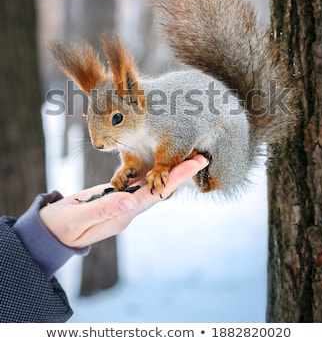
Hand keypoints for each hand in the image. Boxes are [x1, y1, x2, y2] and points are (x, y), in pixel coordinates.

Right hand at [39, 155, 207, 248]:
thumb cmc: (62, 226)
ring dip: (170, 172)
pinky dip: (150, 172)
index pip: (156, 194)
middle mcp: (129, 209)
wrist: (52, 234)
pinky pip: (138, 184)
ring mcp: (123, 204)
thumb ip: (103, 209)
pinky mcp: (116, 197)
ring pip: (152, 185)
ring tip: (186, 156)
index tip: (194, 164)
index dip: (176, 178)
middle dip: (181, 173)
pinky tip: (157, 162)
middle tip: (200, 156)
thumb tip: (130, 200)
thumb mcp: (80, 218)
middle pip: (161, 189)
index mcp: (123, 214)